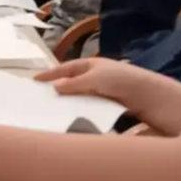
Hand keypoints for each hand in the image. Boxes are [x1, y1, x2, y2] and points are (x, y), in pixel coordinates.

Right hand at [34, 58, 151, 107]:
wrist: (146, 94)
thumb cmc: (118, 80)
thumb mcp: (93, 79)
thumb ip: (74, 84)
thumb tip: (55, 88)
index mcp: (90, 64)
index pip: (65, 68)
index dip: (50, 74)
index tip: (35, 80)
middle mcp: (95, 74)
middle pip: (72, 80)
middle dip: (58, 87)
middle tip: (42, 97)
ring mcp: (102, 88)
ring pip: (80, 94)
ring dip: (69, 100)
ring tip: (55, 109)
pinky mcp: (109, 102)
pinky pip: (89, 104)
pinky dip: (81, 108)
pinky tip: (75, 116)